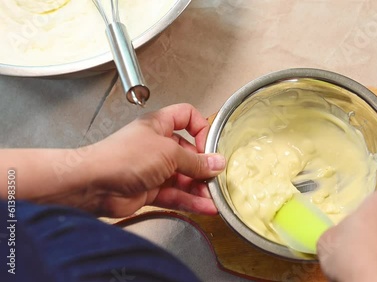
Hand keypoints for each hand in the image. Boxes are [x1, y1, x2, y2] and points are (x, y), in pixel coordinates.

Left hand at [84, 103, 224, 217]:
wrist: (94, 184)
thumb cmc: (122, 157)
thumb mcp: (168, 153)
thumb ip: (195, 161)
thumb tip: (216, 163)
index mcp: (159, 126)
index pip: (186, 117)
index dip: (201, 128)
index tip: (209, 145)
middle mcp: (157, 146)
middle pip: (188, 153)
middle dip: (204, 166)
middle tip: (217, 177)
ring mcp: (154, 169)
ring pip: (184, 178)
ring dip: (200, 188)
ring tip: (215, 197)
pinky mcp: (150, 191)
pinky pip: (176, 195)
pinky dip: (191, 202)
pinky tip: (205, 207)